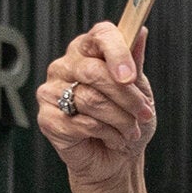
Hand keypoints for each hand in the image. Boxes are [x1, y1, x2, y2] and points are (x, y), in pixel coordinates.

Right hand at [38, 21, 155, 192]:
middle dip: (126, 97)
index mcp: (88, 51)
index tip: (131, 76)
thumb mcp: (140, 91)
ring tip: (129, 130)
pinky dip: (106, 134)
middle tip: (143, 113)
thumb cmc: (126, 121)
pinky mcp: (47, 118)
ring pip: (90, 100)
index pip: (100, 35)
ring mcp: (52, 91)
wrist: (116, 159)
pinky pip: (82, 123)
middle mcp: (67, 66)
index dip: (118, 52)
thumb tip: (141, 32)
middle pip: (94, 71)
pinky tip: (111, 138)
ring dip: (120, 120)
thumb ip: (136, 62)